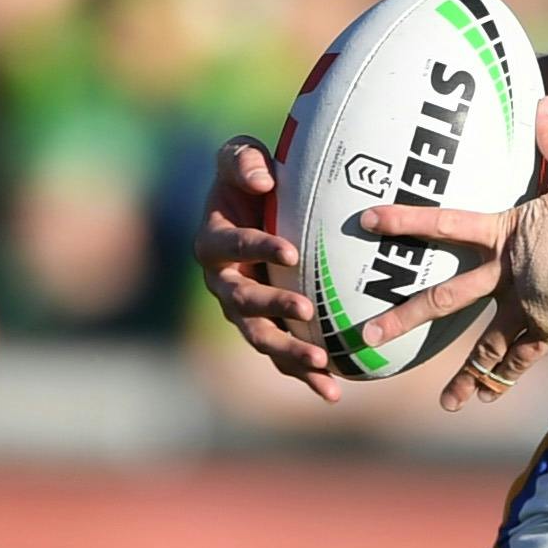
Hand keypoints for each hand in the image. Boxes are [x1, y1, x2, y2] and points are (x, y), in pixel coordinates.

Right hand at [193, 135, 340, 402]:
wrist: (259, 209)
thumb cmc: (250, 178)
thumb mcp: (240, 157)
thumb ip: (242, 160)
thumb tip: (263, 178)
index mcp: (213, 243)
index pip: (232, 246)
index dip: (257, 248)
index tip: (290, 251)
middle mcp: (222, 282)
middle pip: (243, 302)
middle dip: (274, 308)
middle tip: (307, 311)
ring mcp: (243, 312)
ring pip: (262, 337)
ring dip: (290, 352)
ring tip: (323, 362)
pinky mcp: (266, 329)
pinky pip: (283, 357)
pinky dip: (305, 375)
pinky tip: (333, 389)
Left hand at [355, 125, 547, 411]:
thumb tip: (543, 100)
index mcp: (509, 231)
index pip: (445, 223)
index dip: (406, 220)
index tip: (367, 222)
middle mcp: (511, 273)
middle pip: (447, 298)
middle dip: (404, 316)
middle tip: (366, 335)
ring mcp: (531, 304)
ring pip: (487, 344)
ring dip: (464, 374)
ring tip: (444, 403)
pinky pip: (524, 358)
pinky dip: (504, 377)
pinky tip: (484, 398)